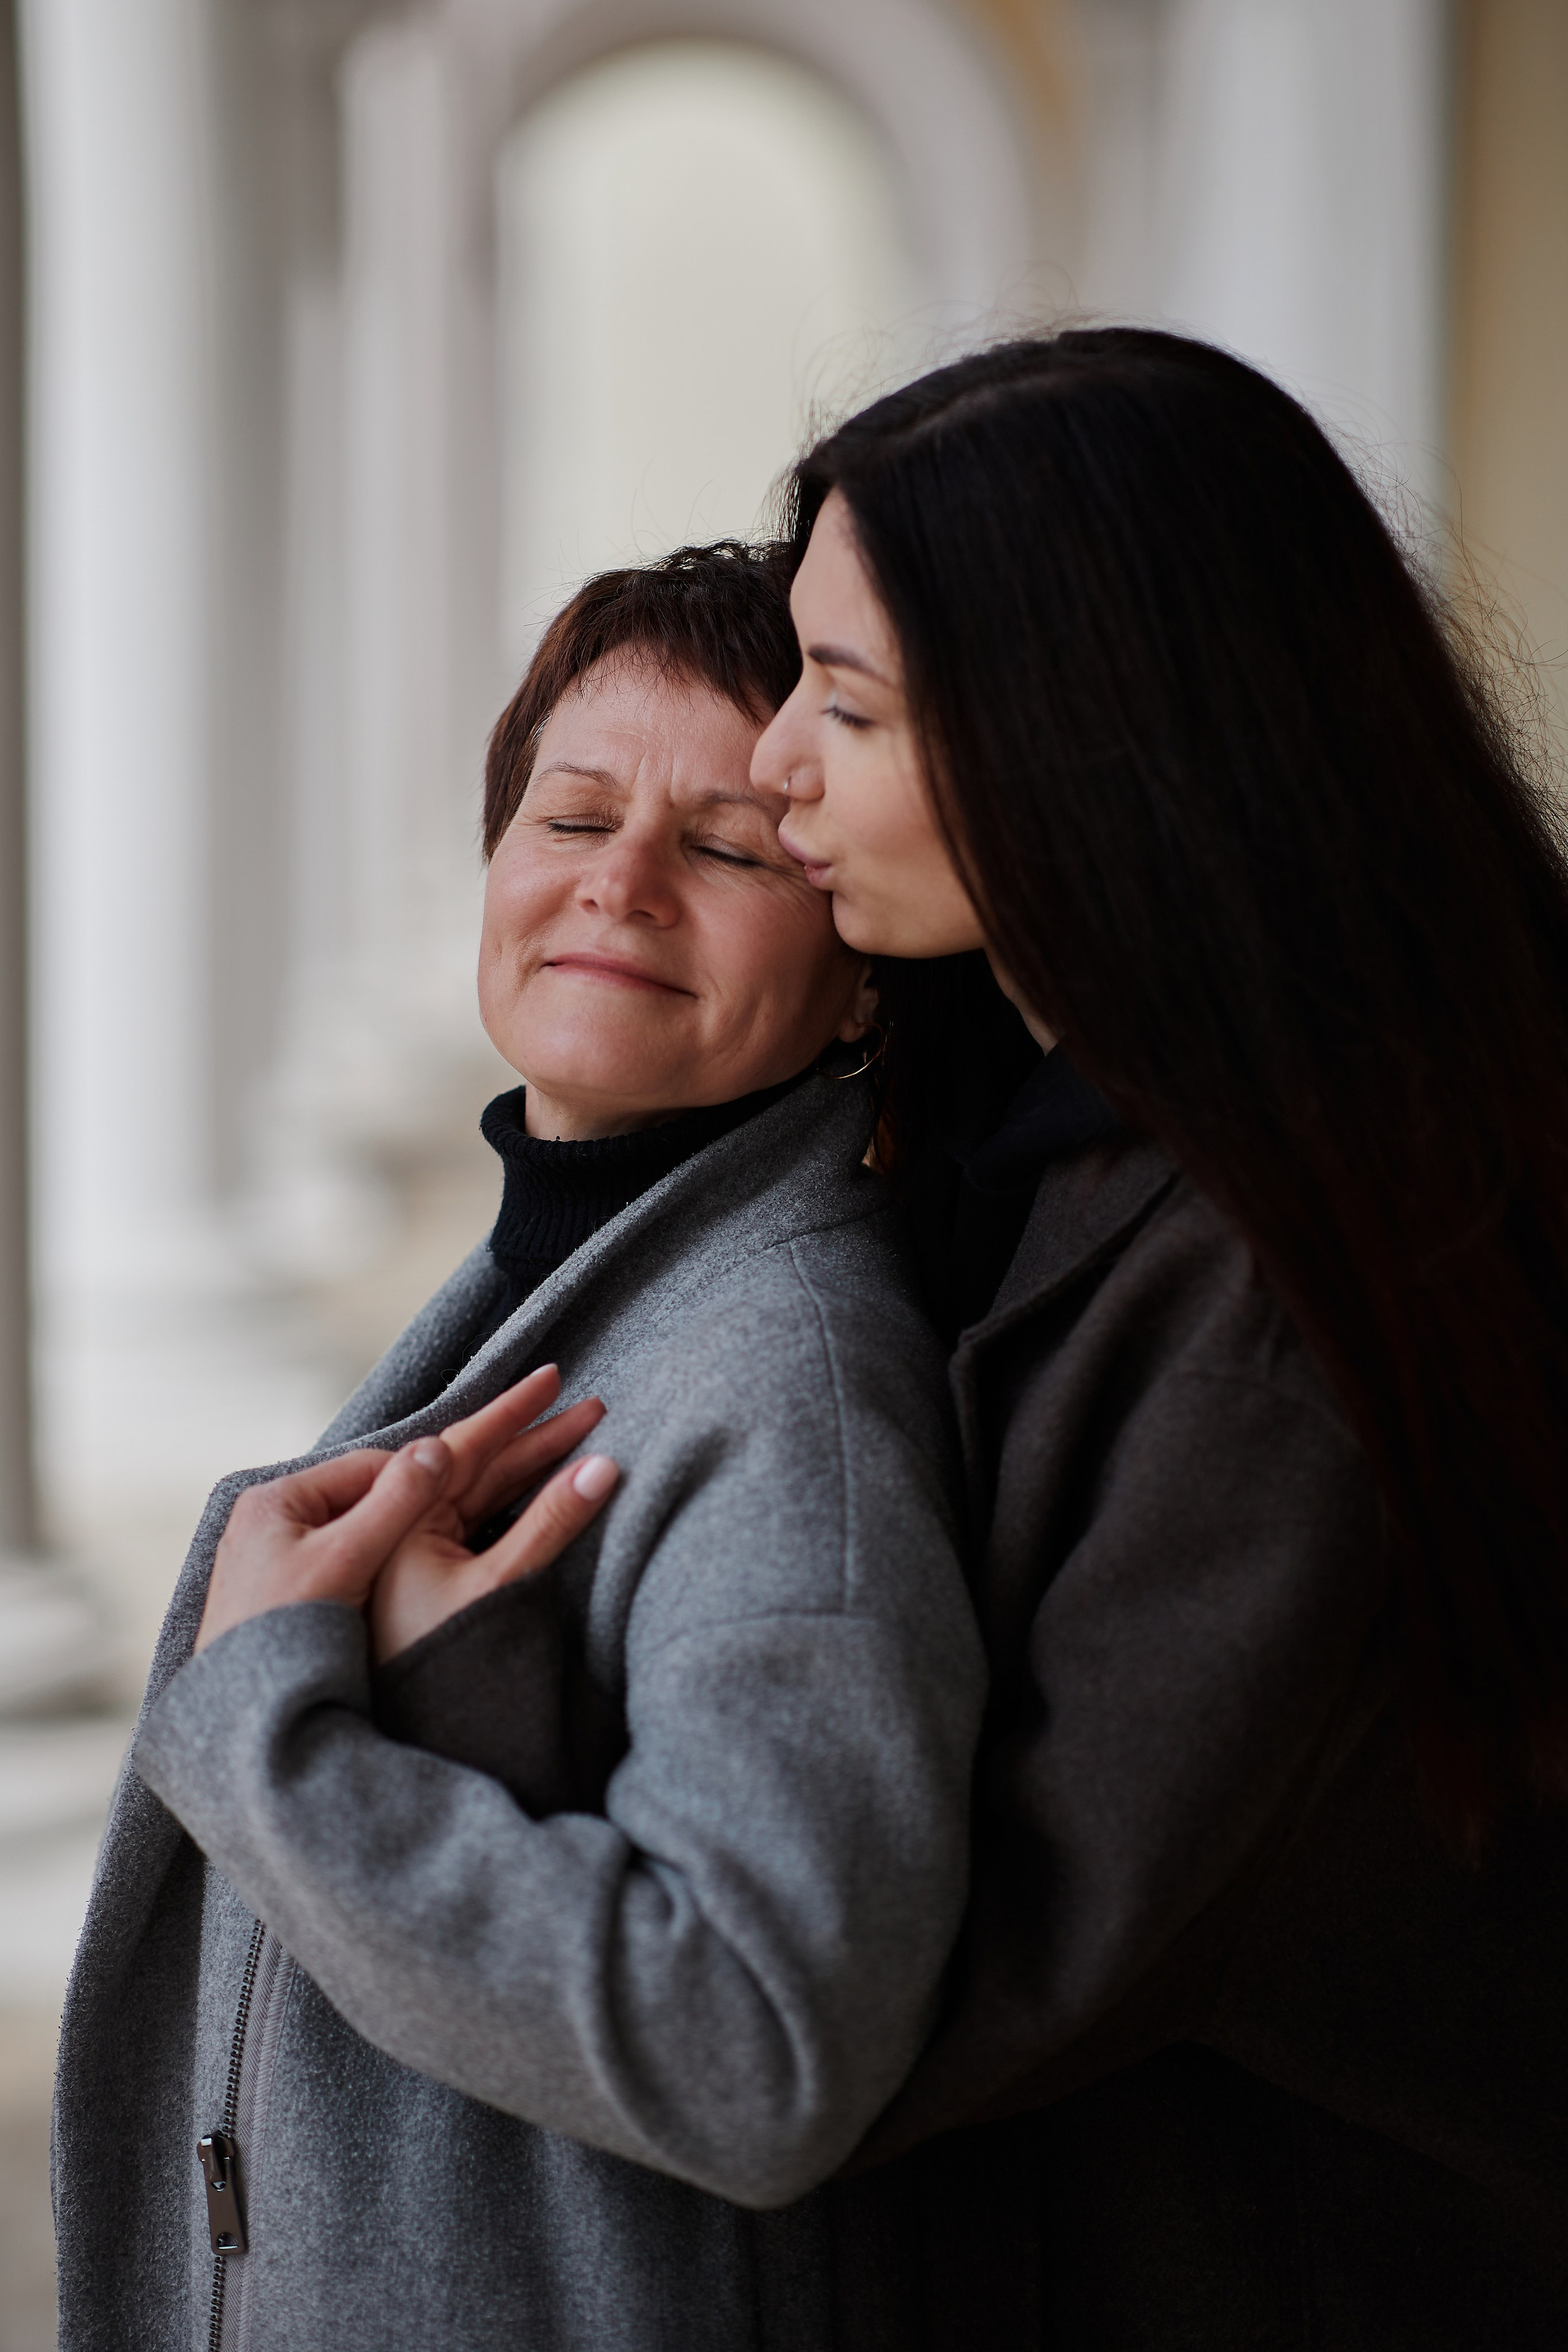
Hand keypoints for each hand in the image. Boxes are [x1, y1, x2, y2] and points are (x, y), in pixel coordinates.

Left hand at [193, 1366, 616, 1658]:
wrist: (237, 1719)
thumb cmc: (281, 1636)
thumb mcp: (343, 1559)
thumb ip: (393, 1502)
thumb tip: (438, 1447)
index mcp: (276, 1499)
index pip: (370, 1468)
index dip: (430, 1468)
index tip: (481, 1468)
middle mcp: (269, 1520)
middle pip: (366, 1496)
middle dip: (422, 1494)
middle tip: (483, 1490)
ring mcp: (274, 1560)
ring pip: (361, 1530)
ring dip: (405, 1531)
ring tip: (455, 1535)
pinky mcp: (284, 1595)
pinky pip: (348, 1561)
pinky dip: (383, 1561)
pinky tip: (412, 1576)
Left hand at [368, 1369, 618, 1664]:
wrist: (320, 1736)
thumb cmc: (408, 1663)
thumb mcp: (482, 1589)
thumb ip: (543, 1524)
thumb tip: (600, 1466)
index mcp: (368, 1510)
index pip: (455, 1447)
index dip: (511, 1413)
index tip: (554, 1378)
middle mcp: (368, 1524)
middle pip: (461, 1470)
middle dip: (529, 1438)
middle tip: (590, 1407)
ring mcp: (381, 1557)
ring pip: (461, 1501)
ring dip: (519, 1472)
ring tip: (573, 1441)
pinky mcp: (396, 1589)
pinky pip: (453, 1531)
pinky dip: (498, 1509)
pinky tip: (529, 1496)